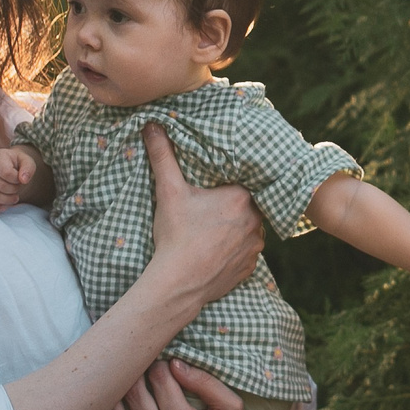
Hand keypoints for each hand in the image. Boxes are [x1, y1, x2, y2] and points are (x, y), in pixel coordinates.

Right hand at [0, 144, 38, 212]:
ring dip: (5, 200)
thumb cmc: (17, 164)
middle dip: (12, 190)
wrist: (7, 165)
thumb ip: (28, 168)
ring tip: (14, 198)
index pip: (6, 172)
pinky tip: (4, 206)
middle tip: (17, 189)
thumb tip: (24, 180)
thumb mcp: (27, 162)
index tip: (20, 179)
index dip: (16, 179)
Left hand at [84, 360, 276, 409]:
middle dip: (134, 376)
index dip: (158, 365)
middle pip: (135, 397)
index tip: (159, 361)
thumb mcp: (232, 407)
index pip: (160, 381)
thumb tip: (174, 362)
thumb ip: (205, 382)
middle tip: (136, 368)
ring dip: (112, 403)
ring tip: (116, 389)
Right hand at [141, 124, 262, 311]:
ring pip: (249, 228)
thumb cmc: (175, 235)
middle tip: (209, 210)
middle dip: (231, 206)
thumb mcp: (169, 192)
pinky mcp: (250, 267)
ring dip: (236, 227)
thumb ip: (163, 156)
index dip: (227, 183)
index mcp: (242, 197)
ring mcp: (255, 246)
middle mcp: (257, 220)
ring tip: (212, 230)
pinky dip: (235, 250)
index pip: (241, 182)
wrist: (178, 283)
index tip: (213, 188)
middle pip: (247, 204)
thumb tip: (152, 125)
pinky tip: (217, 249)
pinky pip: (247, 252)